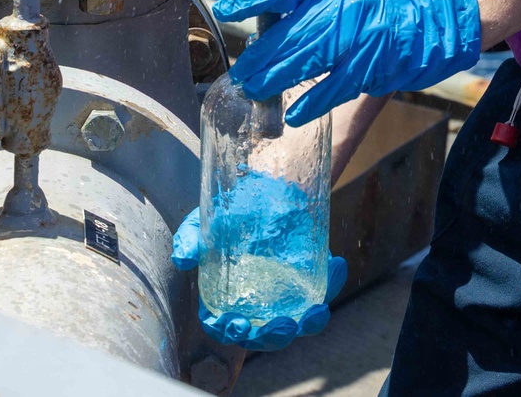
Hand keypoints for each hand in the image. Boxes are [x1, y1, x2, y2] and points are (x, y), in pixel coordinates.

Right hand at [172, 206, 347, 352]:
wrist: (261, 184)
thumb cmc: (227, 211)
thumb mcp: (202, 223)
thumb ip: (190, 240)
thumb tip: (183, 259)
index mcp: (226, 299)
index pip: (225, 326)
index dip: (229, 332)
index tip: (237, 324)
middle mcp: (256, 304)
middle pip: (264, 335)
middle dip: (273, 336)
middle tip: (282, 325)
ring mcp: (284, 294)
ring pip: (298, 323)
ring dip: (309, 323)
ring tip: (316, 312)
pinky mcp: (308, 277)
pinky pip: (324, 287)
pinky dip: (333, 282)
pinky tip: (337, 265)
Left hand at [217, 0, 481, 123]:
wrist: (429, 20)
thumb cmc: (375, 7)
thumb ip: (306, 7)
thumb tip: (264, 36)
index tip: (226, 9)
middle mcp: (342, 5)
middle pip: (291, 31)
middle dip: (260, 56)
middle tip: (240, 74)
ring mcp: (357, 36)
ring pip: (308, 60)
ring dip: (277, 79)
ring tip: (255, 92)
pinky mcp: (371, 65)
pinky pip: (335, 87)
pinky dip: (311, 102)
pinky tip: (292, 114)